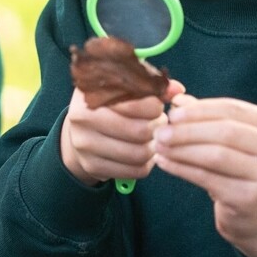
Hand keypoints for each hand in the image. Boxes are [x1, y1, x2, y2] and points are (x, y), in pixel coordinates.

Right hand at [59, 83, 179, 186]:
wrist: (79, 131)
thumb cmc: (108, 105)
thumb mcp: (123, 88)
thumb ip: (150, 85)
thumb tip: (177, 90)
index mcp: (92, 93)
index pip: (136, 103)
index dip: (155, 105)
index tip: (156, 105)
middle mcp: (83, 119)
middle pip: (140, 131)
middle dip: (157, 127)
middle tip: (159, 122)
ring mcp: (86, 146)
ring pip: (140, 154)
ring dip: (154, 146)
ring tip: (153, 137)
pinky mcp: (93, 167)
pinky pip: (136, 171)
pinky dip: (147, 163)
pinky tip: (144, 151)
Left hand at [151, 94, 256, 256]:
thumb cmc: (241, 171)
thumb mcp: (230, 141)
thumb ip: (207, 118)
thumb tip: (177, 100)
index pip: (233, 109)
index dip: (200, 109)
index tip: (172, 112)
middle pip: (225, 131)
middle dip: (188, 130)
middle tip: (160, 131)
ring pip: (216, 155)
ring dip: (182, 149)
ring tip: (159, 146)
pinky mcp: (251, 198)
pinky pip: (208, 178)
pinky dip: (182, 168)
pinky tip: (165, 162)